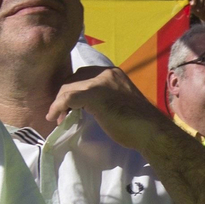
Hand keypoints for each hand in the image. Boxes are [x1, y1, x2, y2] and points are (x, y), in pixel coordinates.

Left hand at [47, 66, 167, 153]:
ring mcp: (100, 82)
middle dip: (64, 96)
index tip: (69, 108)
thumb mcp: (120, 101)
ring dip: (59, 103)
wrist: (151, 131)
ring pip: (68, 88)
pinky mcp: (95, 95)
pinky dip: (57, 107)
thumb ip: (106, 97)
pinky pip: (68, 98)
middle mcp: (106, 73)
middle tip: (62, 115)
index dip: (73, 90)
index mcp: (113, 73)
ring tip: (58, 118)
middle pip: (73, 79)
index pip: (84, 75)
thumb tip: (89, 105)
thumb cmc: (138, 123)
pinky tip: (53, 117)